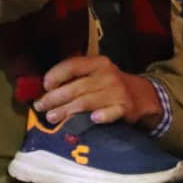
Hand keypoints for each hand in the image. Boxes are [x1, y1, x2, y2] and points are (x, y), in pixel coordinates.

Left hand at [33, 55, 162, 127]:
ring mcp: (116, 92)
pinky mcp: (124, 108)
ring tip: (52, 117)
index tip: (44, 86)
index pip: (72, 65)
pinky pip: (110, 113)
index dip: (56, 75)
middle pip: (76, 87)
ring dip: (67, 111)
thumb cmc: (109, 84)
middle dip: (55, 98)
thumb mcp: (96, 73)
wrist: (141, 95)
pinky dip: (101, 116)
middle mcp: (107, 75)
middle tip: (40, 106)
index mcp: (97, 63)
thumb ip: (76, 77)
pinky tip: (92, 120)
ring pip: (86, 102)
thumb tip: (46, 88)